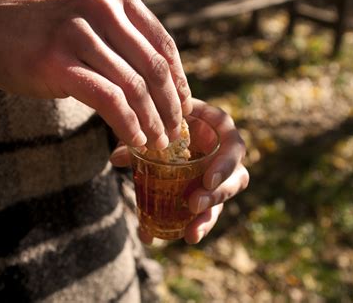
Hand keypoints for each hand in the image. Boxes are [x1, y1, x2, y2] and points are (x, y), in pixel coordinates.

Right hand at [0, 0, 191, 148]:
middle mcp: (100, 6)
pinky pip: (108, 100)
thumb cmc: (46, 31)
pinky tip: (134, 139)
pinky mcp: (57, 61)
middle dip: (171, 106)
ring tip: (158, 141)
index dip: (179, 81)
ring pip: (134, 87)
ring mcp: (77, 32)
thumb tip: (166, 79)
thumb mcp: (90, 21)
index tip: (185, 106)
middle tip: (175, 131)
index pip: (163, 44)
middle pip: (154, 68)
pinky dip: (127, 123)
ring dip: (152, 121)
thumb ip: (125, 40)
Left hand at [110, 98, 249, 243]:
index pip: (232, 143)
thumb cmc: (164, 115)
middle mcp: (223, 153)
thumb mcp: (155, 120)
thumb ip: (141, 135)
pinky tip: (182, 237)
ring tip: (191, 234)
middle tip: (194, 205)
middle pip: (235, 177)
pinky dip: (195, 226)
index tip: (207, 180)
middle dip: (217, 195)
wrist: (163, 123)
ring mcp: (218, 175)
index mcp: (216, 128)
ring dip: (208, 218)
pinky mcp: (208, 192)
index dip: (225, 163)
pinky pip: (207, 212)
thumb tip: (117, 158)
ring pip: (223, 200)